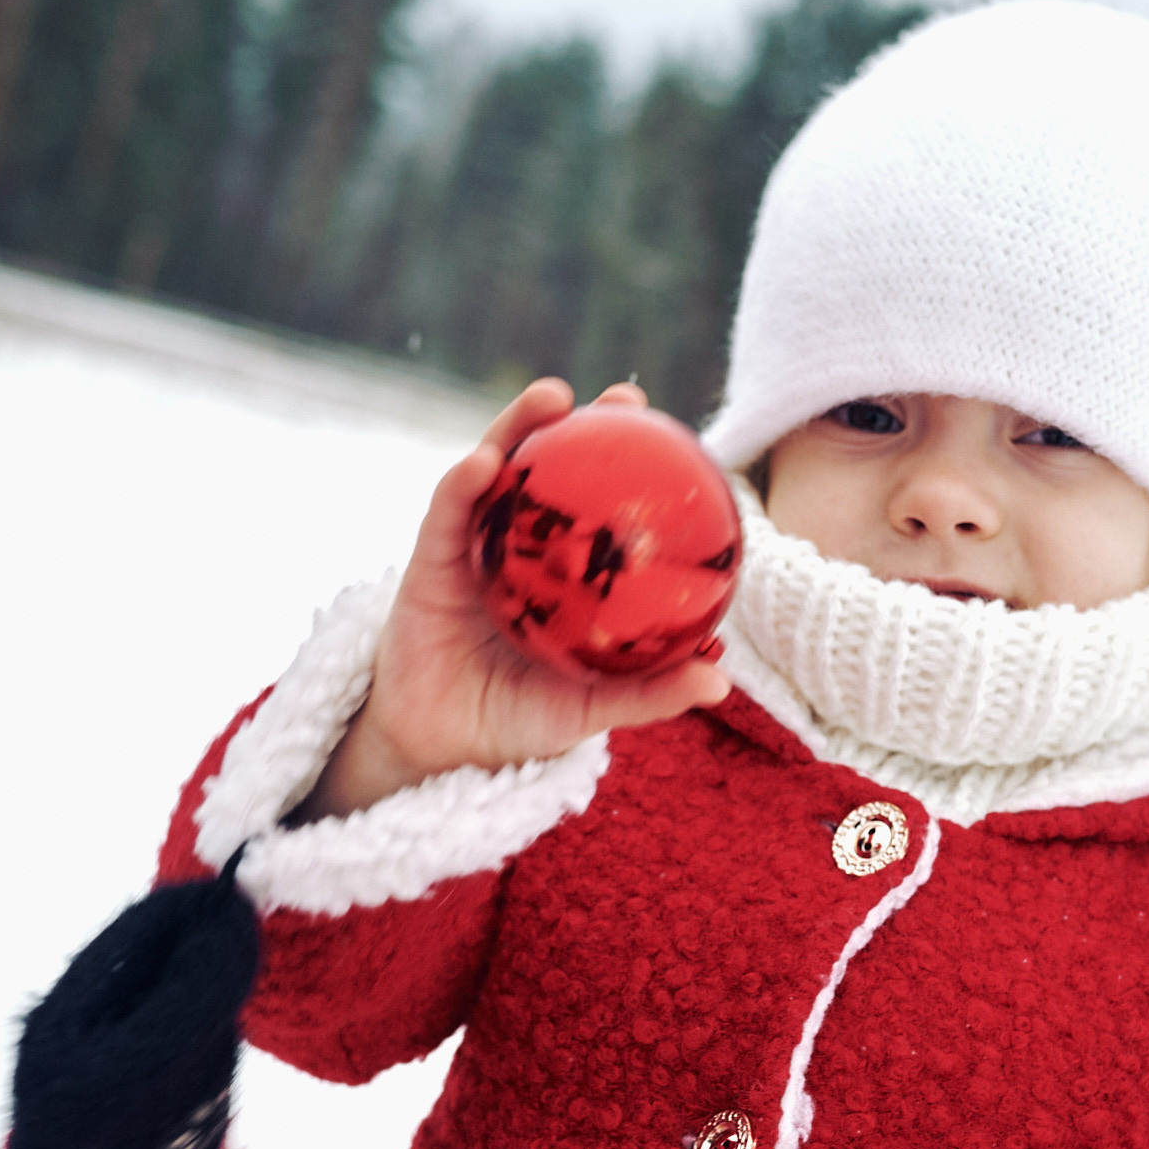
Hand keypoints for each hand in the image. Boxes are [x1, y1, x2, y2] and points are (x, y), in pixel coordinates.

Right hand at [294, 377, 732, 820]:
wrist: (442, 751)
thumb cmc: (518, 721)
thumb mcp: (590, 708)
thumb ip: (649, 693)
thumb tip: (720, 680)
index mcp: (557, 570)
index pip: (595, 503)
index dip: (630, 462)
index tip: (671, 432)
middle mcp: (515, 546)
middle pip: (545, 468)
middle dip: (580, 423)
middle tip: (623, 399)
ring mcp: (471, 547)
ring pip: (494, 471)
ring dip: (517, 427)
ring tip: (550, 398)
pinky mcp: (428, 562)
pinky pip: (446, 514)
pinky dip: (463, 483)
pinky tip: (483, 464)